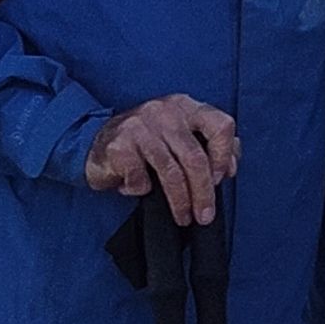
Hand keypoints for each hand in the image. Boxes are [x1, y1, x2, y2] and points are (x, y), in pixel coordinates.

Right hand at [87, 95, 240, 224]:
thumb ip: (209, 144)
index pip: (221, 125)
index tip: (221, 179)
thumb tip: (231, 165)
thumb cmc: (145, 143)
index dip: (225, 156)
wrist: (93, 142)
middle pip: (196, 157)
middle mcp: (164, 111)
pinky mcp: (118, 145)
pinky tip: (140, 191)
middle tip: (204, 215)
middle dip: (203, 193)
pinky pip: (140, 178)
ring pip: (171, 172)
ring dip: (180, 201)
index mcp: (186, 106)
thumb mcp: (180, 136)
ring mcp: (140, 126)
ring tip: (183, 217)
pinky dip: (142, 191)